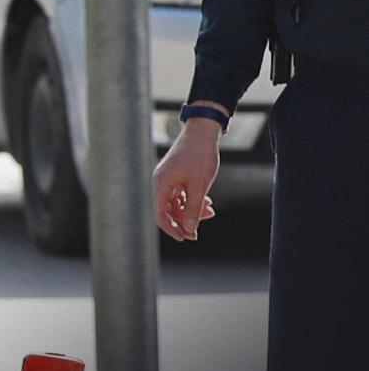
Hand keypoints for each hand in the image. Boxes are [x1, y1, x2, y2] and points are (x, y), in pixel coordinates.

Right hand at [154, 113, 224, 240]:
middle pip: (169, 210)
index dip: (172, 228)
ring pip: (177, 203)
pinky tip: (206, 202)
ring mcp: (168, 179)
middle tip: (200, 228)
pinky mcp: (176, 176)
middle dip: (185, 220)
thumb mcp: (200, 185)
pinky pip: (181, 194)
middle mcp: (161, 182)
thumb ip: (193, 208)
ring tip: (210, 211)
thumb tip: (189, 228)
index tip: (185, 238)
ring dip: (191, 210)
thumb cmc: (200, 156)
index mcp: (162, 184)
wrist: (203, 132)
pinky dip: (192, 200)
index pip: (160, 214)